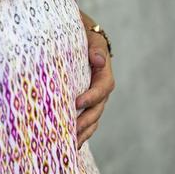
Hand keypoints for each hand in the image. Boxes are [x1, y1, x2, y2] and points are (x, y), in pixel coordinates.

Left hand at [76, 12, 114, 148]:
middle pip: (99, 107)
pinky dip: (82, 131)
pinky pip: (87, 119)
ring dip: (84, 131)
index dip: (92, 96)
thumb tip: (99, 60)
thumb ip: (94, 45)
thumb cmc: (81, 31)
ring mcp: (94, 95)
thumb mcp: (88, 31)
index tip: (77, 103)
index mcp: (103, 69)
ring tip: (71, 143)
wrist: (78, 33)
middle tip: (72, 129)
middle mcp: (101, 85)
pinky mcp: (85, 101)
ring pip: (94, 117)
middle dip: (86, 120)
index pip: (103, 86)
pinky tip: (71, 143)